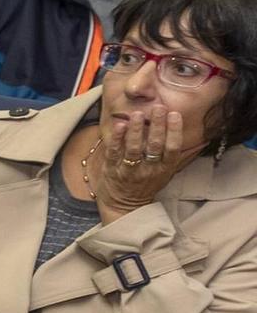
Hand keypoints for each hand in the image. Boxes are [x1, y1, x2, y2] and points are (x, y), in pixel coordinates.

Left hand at [92, 104, 194, 220]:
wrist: (125, 205)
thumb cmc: (148, 183)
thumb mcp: (166, 172)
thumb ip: (176, 155)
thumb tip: (201, 138)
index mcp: (164, 169)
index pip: (172, 149)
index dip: (174, 132)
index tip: (174, 114)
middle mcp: (148, 170)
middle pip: (154, 146)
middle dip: (157, 126)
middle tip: (158, 108)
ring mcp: (129, 170)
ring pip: (134, 149)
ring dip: (136, 130)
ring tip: (138, 114)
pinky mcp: (112, 170)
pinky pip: (114, 153)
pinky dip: (117, 139)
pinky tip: (119, 125)